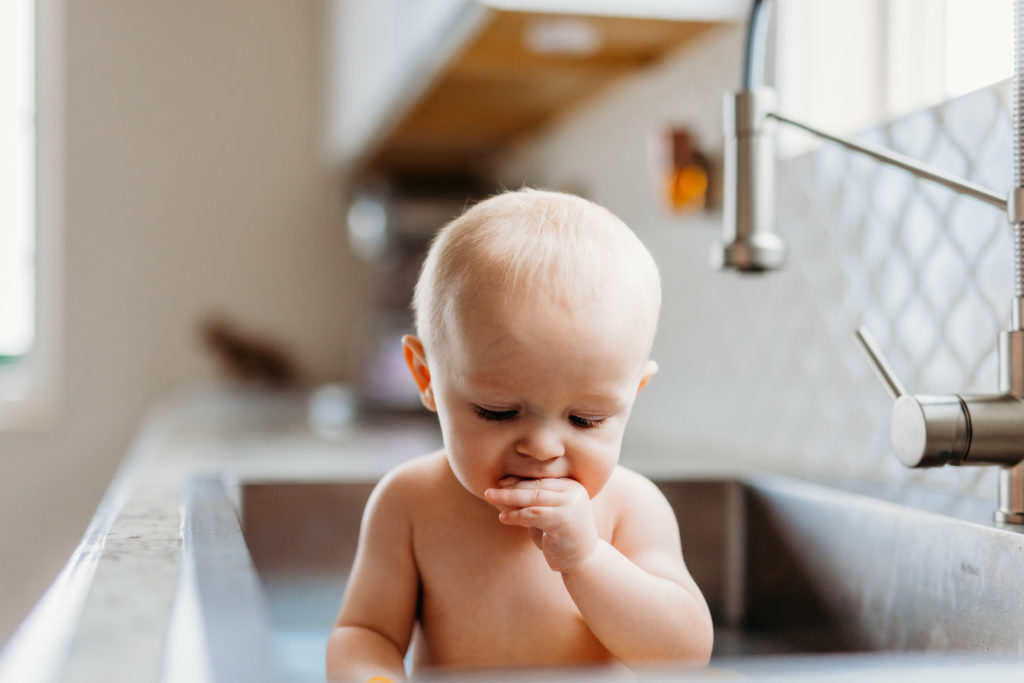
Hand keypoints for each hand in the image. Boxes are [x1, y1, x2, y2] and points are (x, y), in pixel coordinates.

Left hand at [483, 477, 598, 571]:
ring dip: (509, 497)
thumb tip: (501, 487)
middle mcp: (573, 491)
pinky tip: (502, 517)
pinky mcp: (566, 520)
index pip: (540, 479)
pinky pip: (534, 514)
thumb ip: (530, 502)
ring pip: (534, 497)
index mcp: (570, 486)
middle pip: (535, 486)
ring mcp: (572, 505)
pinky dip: (516, 515)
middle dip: (510, 487)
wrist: (583, 562)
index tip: (498, 482)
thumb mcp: (545, 515)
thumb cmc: (559, 538)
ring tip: (489, 497)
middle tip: (488, 489)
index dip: (517, 480)